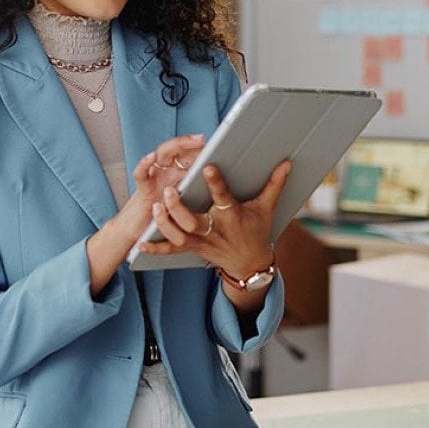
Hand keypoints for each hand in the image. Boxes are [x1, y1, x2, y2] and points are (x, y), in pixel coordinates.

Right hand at [104, 134, 206, 245]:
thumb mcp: (189, 203)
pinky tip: (151, 158)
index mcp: (178, 172)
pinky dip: (144, 164)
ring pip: (161, 154)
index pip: (189, 152)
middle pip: (177, 149)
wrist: (144, 233)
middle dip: (189, 142)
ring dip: (174, 147)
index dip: (200, 146)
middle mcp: (165, 171)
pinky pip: (141, 174)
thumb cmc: (168, 218)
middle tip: (202, 140)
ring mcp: (153, 177)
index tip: (216, 142)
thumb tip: (224, 180)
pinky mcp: (142, 189)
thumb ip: (201, 189)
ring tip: (185, 144)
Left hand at [135, 159, 291, 278]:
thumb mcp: (265, 208)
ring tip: (154, 208)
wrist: (249, 264)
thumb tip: (286, 163)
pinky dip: (156, 248)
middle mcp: (214, 230)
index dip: (215, 183)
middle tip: (169, 190)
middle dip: (179, 208)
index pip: (223, 197)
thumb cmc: (256, 231)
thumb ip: (273, 184)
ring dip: (165, 224)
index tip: (207, 167)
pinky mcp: (192, 249)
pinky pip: (172, 250)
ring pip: (179, 236)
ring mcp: (201, 241)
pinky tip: (142, 242)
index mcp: (231, 216)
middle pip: (193, 221)